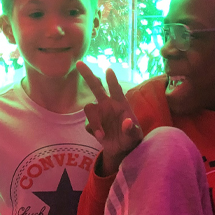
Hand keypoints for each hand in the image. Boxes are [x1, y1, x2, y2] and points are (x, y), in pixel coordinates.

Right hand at [77, 61, 143, 175]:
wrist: (122, 150)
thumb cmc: (131, 138)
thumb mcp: (135, 136)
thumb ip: (132, 130)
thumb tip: (128, 122)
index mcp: (121, 104)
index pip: (116, 89)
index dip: (112, 80)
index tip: (108, 69)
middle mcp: (108, 105)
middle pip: (96, 87)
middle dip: (88, 75)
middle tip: (79, 63)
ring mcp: (99, 114)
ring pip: (89, 109)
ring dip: (94, 121)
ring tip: (101, 135)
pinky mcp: (93, 125)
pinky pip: (88, 125)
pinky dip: (94, 130)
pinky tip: (101, 138)